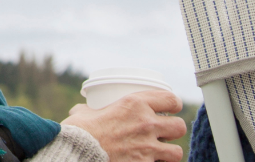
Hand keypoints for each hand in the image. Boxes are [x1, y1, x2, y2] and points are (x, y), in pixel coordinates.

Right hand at [59, 91, 186, 161]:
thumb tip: (81, 110)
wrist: (75, 154)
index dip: (174, 105)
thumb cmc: (78, 132)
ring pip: (177, 151)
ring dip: (169, 153)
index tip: (172, 109)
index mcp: (134, 104)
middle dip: (173, 131)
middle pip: (179, 126)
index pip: (171, 99)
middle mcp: (146, 124)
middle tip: (164, 134)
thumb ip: (91, 110)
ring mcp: (147, 147)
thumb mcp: (85, 113)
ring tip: (161, 154)